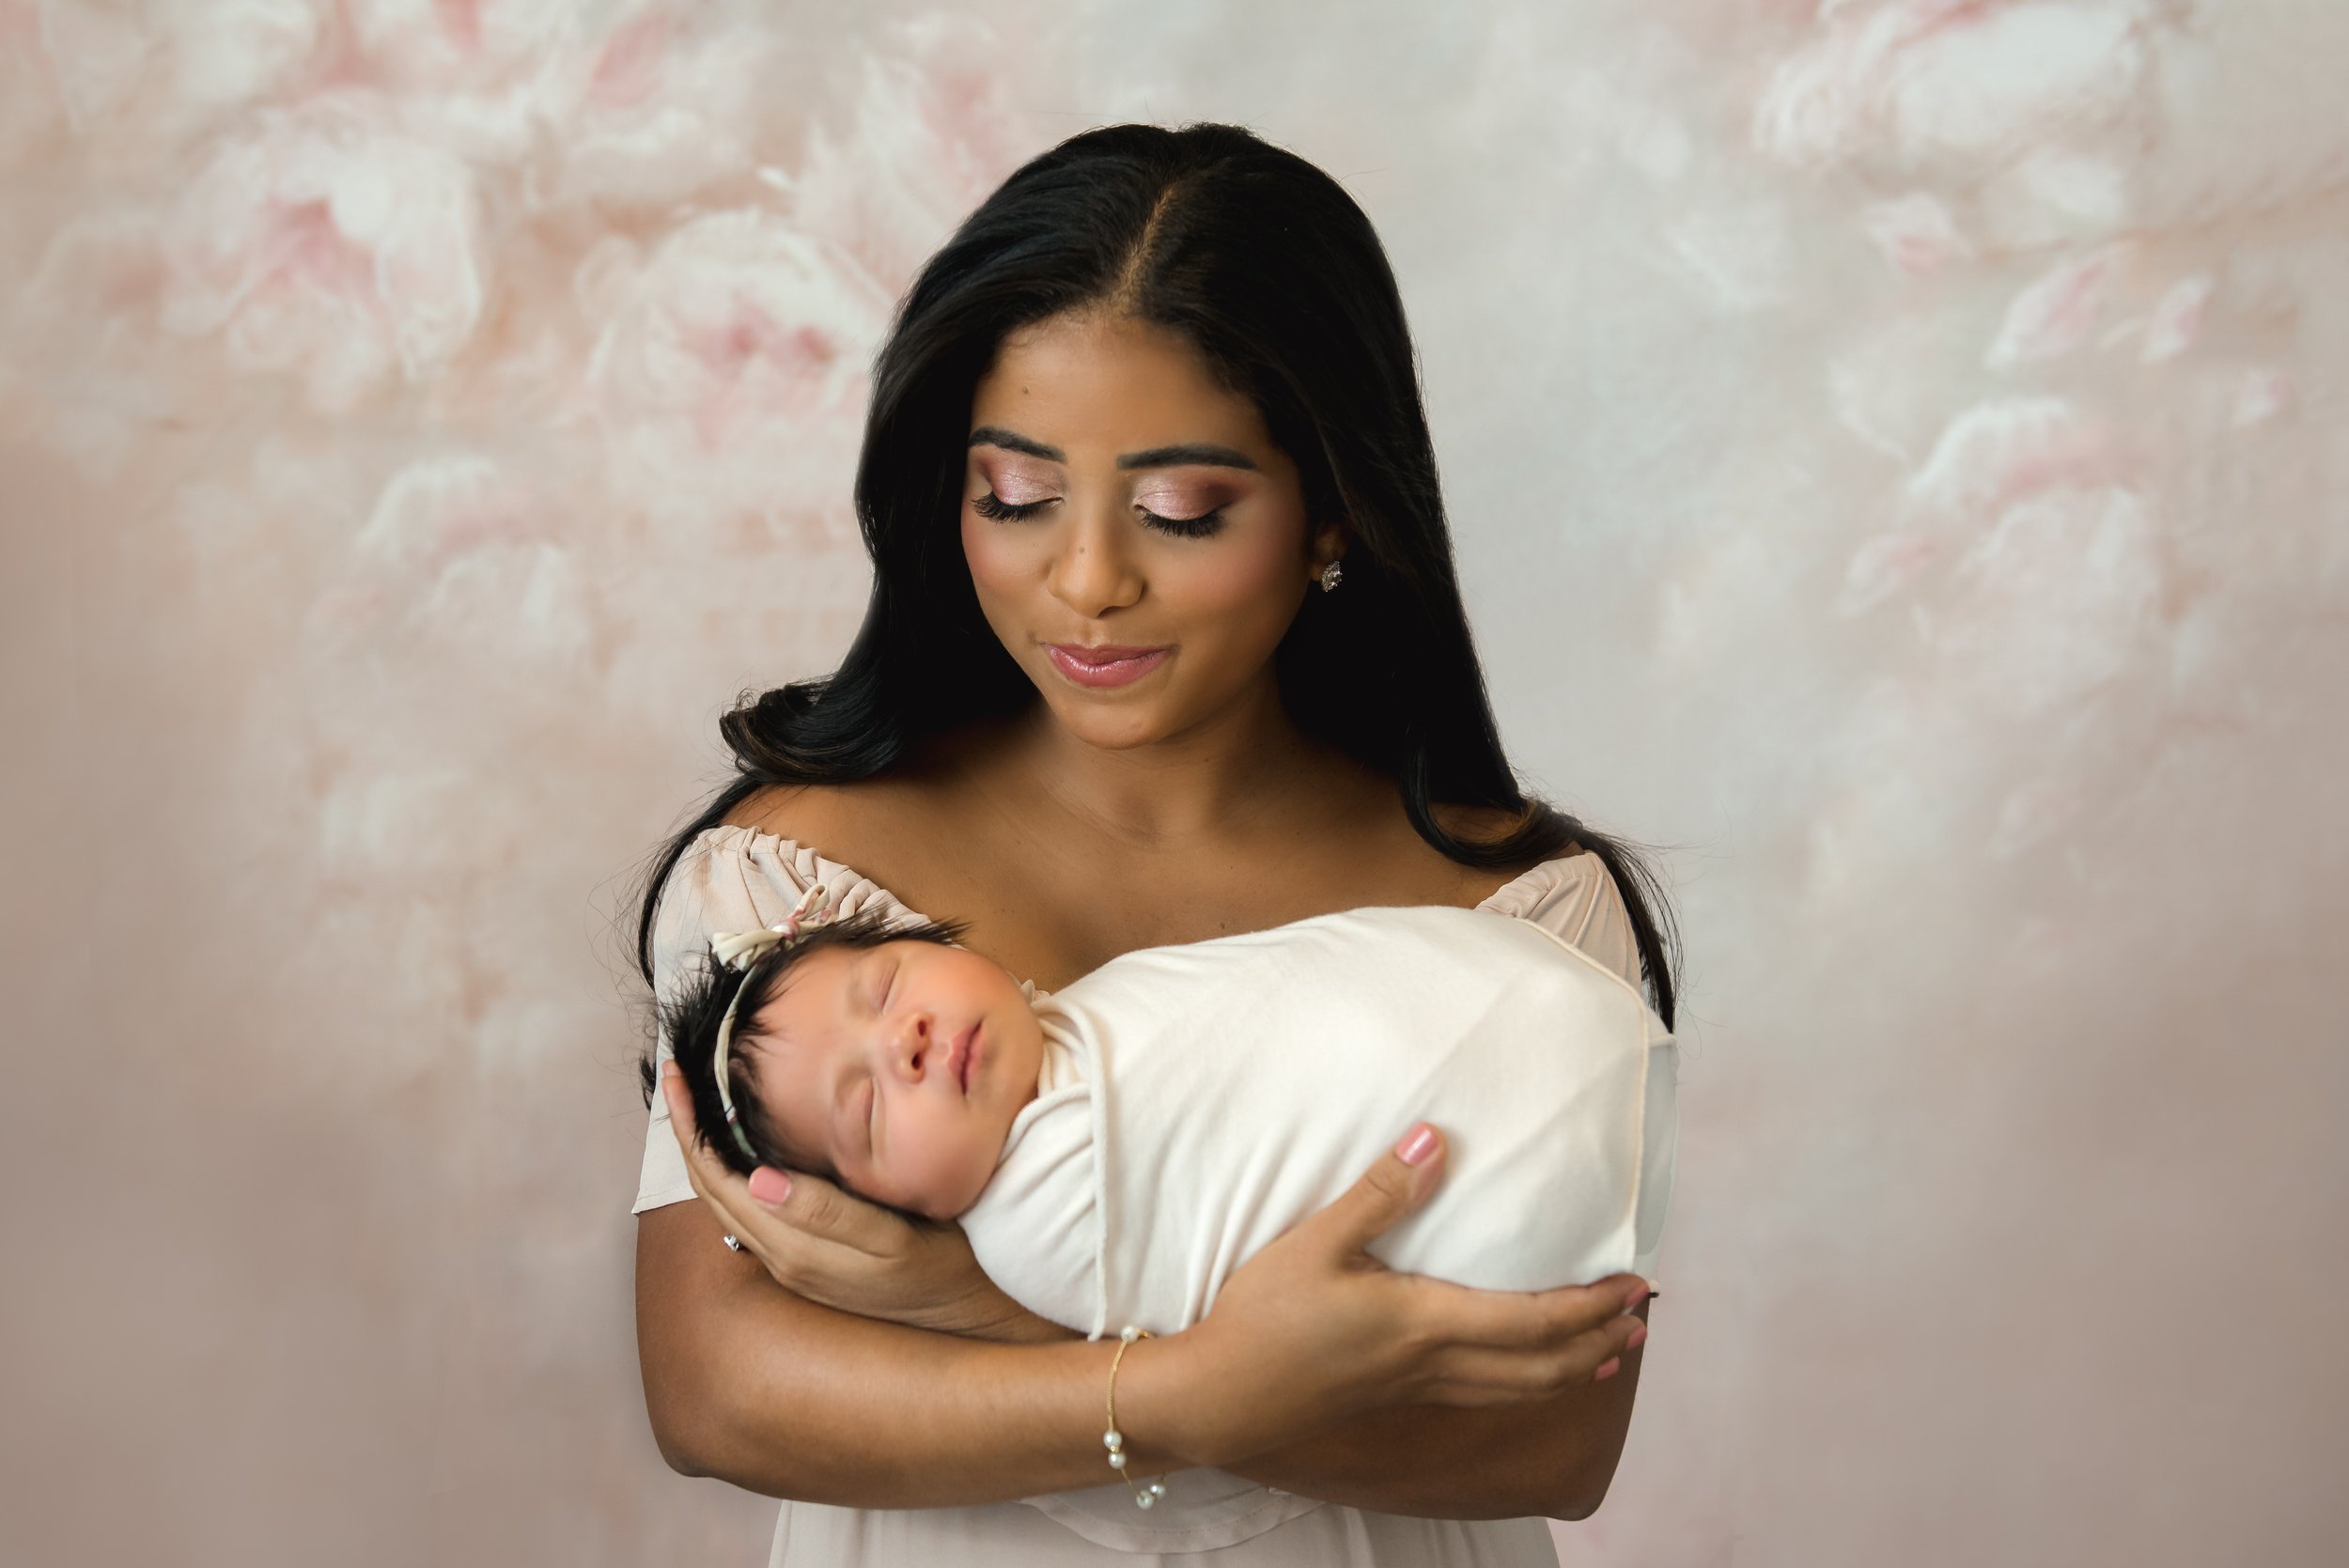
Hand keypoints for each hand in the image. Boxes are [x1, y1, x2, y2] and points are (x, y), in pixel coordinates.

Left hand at [658, 1061, 1065, 1340]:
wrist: (973, 1315)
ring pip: (726, 1199)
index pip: (717, 1177)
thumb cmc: (942, 1265)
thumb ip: (825, 1211)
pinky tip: (743, 1143)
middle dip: (688, 1129)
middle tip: (679, 1072)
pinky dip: (733, 1168)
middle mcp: (780, 1256)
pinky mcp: (810, 1258)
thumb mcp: (890, 1237)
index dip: (691, 1124)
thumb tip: (754, 1177)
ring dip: (707, 1148)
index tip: (678, 1072)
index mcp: (791, 1246)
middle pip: (710, 1187)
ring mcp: (793, 1260)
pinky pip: (751, 1209)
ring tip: (700, 1098)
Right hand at [1141, 1122, 1651, 1469]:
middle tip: (1642, 1315)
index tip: (1633, 1284)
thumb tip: (1434, 1138)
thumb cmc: (1263, 1318)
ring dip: (1575, 1369)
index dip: (1591, 1307)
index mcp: (1424, 1323)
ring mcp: (1418, 1386)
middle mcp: (1434, 1363)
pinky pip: (1488, 1394)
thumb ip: (1380, 1191)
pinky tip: (1528, 1370)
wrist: (1221, 1397)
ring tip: (1612, 1349)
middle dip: (1600, 1341)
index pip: (1532, 1323)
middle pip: (1543, 1367)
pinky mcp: (1400, 1395)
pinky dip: (1531, 1382)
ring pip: (1520, 1389)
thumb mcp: (1314, 1241)